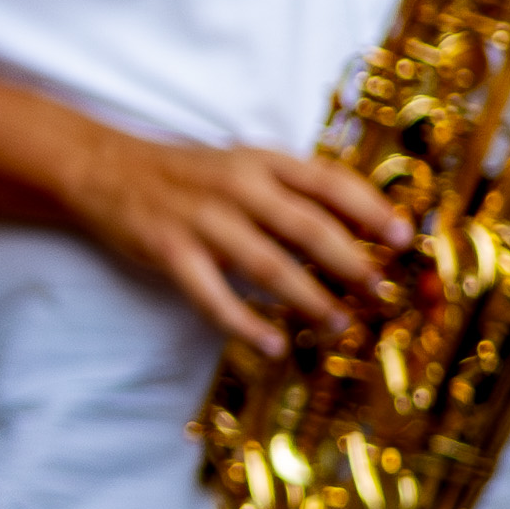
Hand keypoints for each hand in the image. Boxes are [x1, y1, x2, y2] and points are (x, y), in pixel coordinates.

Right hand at [59, 126, 411, 353]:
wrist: (104, 169)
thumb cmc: (187, 175)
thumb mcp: (243, 165)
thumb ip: (293, 190)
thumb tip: (359, 229)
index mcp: (261, 162)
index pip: (328, 182)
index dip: (370, 210)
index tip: (404, 238)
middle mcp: (236, 187)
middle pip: (307, 228)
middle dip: (351, 263)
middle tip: (381, 293)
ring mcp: (202, 220)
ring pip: (268, 266)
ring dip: (310, 299)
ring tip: (339, 326)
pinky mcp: (169, 251)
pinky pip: (214, 296)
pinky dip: (246, 324)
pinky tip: (273, 346)